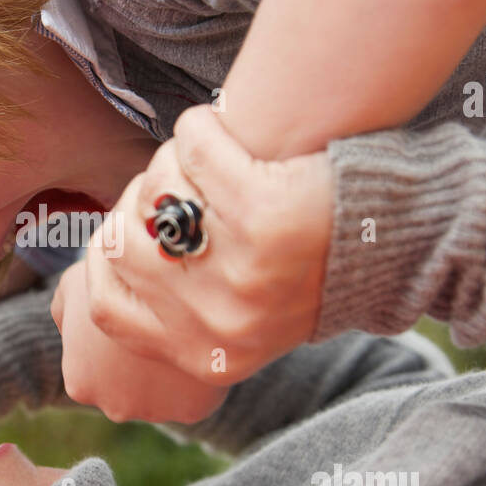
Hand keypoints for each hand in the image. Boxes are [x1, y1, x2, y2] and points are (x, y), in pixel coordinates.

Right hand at [54, 105, 333, 396]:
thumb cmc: (307, 270)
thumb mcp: (240, 319)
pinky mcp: (264, 214)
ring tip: (201, 161)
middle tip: (170, 186)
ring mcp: (244, 271)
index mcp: (210, 356)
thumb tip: (94, 274)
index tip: (119, 233)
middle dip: (136, 205)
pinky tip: (213, 129)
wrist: (391, 238)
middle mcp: (224, 322)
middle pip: (123, 246)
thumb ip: (175, 309)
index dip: (102, 264)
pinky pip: (191, 150)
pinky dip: (199, 130)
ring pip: (153, 194)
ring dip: (168, 165)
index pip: (109, 310)